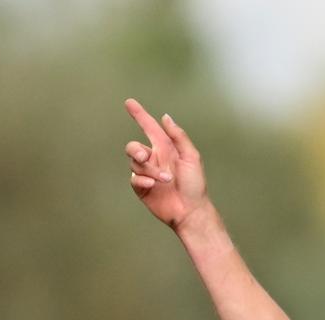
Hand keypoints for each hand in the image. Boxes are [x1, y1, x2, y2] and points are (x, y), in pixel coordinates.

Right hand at [123, 97, 208, 229]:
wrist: (191, 210)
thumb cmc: (195, 185)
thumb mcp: (191, 157)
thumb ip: (178, 136)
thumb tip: (165, 118)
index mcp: (166, 148)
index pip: (149, 127)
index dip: (139, 115)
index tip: (129, 103)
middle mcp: (154, 159)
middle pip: (133, 147)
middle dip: (136, 150)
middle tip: (145, 155)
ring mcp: (147, 173)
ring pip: (135, 164)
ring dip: (150, 170)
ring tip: (165, 179)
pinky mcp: (142, 188)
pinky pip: (134, 179)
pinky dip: (142, 180)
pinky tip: (153, 184)